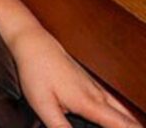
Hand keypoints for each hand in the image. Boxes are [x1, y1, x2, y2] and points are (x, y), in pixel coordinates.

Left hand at [10, 25, 139, 127]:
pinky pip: (114, 102)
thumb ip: (60, 126)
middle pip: (127, 119)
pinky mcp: (91, 83)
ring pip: (122, 110)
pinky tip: (120, 119)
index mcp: (89, 103)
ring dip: (129, 123)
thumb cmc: (36, 71)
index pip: (122, 126)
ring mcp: (96, 88)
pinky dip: (122, 114)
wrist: (34, 44)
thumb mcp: (43, 105)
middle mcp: (98, 95)